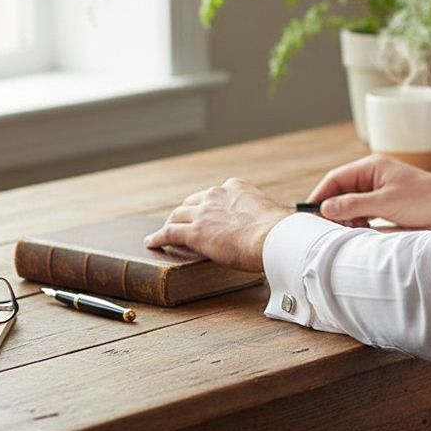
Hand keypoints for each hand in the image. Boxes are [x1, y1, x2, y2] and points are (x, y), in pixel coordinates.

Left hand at [145, 178, 290, 271]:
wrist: (274, 238)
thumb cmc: (278, 231)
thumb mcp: (269, 213)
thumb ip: (260, 216)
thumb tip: (270, 227)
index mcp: (235, 187)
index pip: (214, 194)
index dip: (208, 206)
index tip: (207, 214)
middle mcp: (216, 194)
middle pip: (192, 202)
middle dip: (186, 213)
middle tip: (182, 224)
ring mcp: (203, 212)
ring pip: (177, 216)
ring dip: (170, 224)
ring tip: (164, 233)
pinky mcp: (194, 232)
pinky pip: (169, 233)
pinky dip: (158, 238)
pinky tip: (152, 243)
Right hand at [307, 155, 430, 228]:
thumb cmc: (427, 200)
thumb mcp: (387, 203)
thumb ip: (354, 204)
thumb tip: (326, 208)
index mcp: (371, 167)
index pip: (335, 178)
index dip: (320, 195)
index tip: (308, 214)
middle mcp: (373, 176)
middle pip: (340, 191)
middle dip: (333, 210)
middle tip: (330, 229)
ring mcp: (380, 190)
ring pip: (351, 204)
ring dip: (346, 218)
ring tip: (348, 232)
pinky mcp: (387, 204)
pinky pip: (363, 212)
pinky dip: (358, 222)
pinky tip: (360, 232)